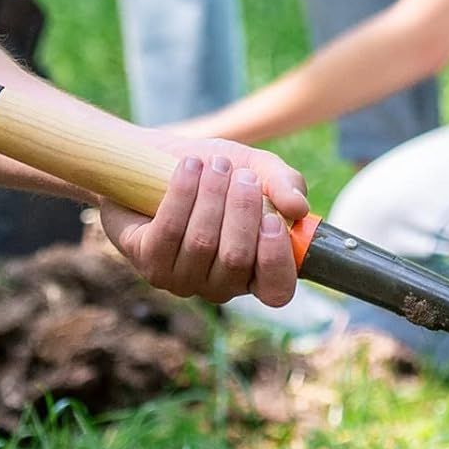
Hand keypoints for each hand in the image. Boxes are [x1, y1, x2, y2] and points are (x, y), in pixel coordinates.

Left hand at [100, 140, 308, 305]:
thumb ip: (284, 184)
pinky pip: (170, 231)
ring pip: (202, 243)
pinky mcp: (149, 263)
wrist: (153, 158)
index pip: (276, 290)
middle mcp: (221, 285)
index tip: (273, 219)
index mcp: (256, 272)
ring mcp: (182, 280)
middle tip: (242, 175)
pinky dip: (183, 193)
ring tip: (214, 164)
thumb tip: (299, 208)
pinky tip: (190, 167)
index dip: (276, 260)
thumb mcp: (257, 168)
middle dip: (242, 210)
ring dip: (212, 195)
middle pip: (237, 259)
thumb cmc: (215, 171)